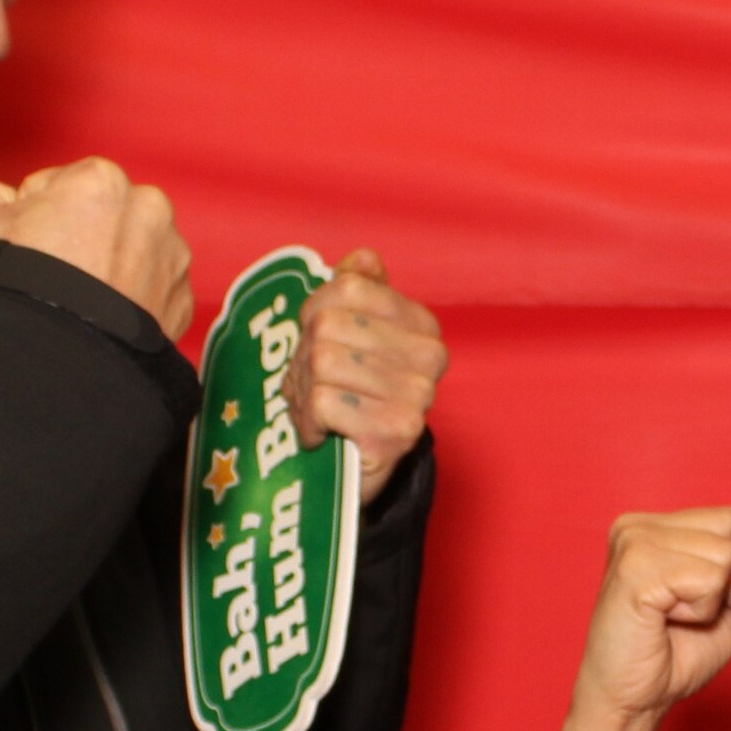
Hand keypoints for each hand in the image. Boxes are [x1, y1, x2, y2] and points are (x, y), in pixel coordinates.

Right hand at [0, 158, 192, 341]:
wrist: (58, 368)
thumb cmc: (16, 292)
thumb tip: (0, 198)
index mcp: (101, 180)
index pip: (62, 184)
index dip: (40, 215)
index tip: (30, 246)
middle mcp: (150, 210)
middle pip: (107, 214)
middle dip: (84, 237)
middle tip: (55, 277)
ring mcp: (173, 259)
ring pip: (136, 251)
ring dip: (114, 267)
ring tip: (80, 303)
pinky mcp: (182, 304)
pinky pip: (153, 291)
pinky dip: (133, 301)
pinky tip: (103, 321)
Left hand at [290, 248, 447, 499]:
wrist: (359, 472)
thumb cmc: (349, 397)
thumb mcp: (350, 337)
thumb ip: (358, 291)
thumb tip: (362, 258)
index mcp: (421, 323)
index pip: (347, 288)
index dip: (314, 313)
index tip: (317, 341)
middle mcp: (429, 355)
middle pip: (328, 325)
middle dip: (303, 358)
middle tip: (311, 386)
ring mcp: (418, 393)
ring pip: (322, 361)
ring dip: (302, 392)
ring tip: (315, 410)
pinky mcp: (398, 431)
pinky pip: (322, 401)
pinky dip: (306, 421)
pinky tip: (320, 433)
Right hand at [570, 507, 730, 728]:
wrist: (631, 703)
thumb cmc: (673, 659)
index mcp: (656, 526)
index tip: (693, 599)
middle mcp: (639, 525)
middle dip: (723, 582)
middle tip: (680, 612)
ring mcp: (634, 542)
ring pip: (725, 555)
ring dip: (709, 601)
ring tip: (669, 618)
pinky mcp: (635, 569)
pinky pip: (709, 580)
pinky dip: (699, 612)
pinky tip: (662, 621)